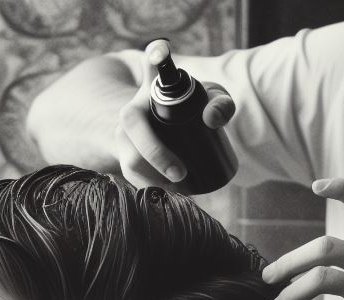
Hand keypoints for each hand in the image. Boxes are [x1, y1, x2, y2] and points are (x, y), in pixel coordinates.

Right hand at [115, 39, 234, 188]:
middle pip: (132, 125)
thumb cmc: (190, 115)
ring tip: (178, 193)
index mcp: (153, 86)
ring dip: (152, 180)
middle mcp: (132, 109)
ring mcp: (123, 137)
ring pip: (129, 161)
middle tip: (181, 174)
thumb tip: (212, 119)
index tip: (161, 53)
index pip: (154, 62)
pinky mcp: (123, 161)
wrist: (161, 137)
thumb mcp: (207, 106)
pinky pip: (131, 179)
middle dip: (155, 153)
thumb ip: (220, 104)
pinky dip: (149, 193)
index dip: (157, 56)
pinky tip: (165, 202)